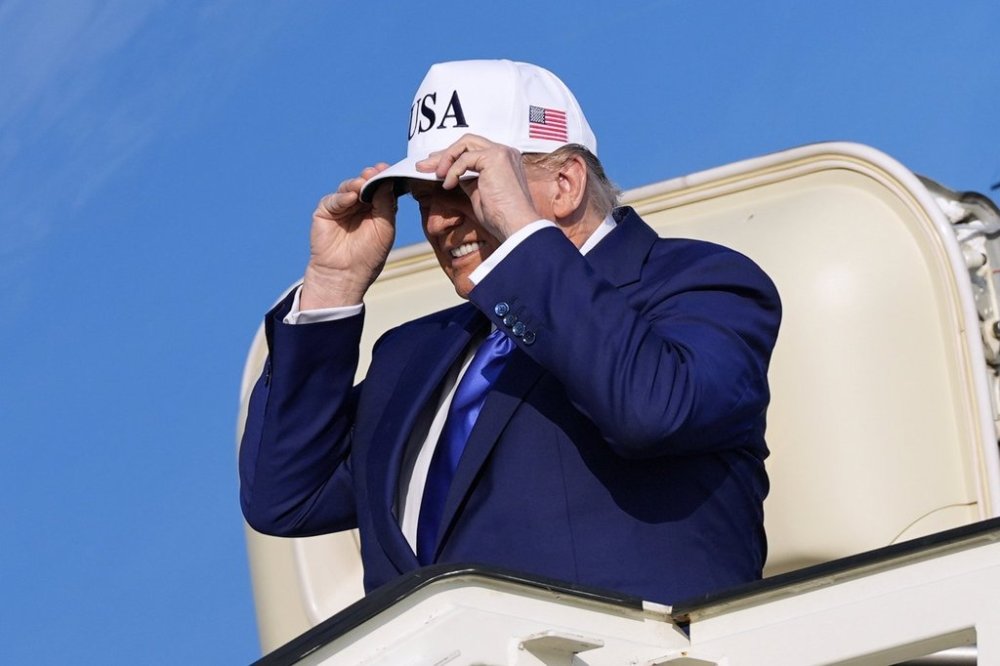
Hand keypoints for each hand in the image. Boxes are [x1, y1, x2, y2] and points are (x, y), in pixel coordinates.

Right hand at [300, 164, 396, 308]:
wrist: (346, 274)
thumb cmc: (368, 255)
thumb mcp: (384, 228)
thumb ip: (386, 204)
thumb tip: (387, 181)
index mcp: (376, 209)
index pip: (381, 188)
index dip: (385, 178)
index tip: (389, 169)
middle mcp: (359, 205)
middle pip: (365, 184)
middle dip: (371, 177)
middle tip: (377, 171)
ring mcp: (342, 207)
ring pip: (349, 188)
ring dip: (357, 184)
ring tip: (364, 182)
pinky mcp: (325, 211)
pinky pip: (334, 199)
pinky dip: (342, 197)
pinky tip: (351, 198)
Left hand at [415, 134, 540, 239]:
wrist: (516, 226)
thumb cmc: (500, 218)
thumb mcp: (479, 194)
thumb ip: (468, 180)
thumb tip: (448, 174)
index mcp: (504, 160)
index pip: (473, 149)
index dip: (452, 155)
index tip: (434, 166)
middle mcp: (505, 152)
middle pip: (467, 142)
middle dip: (443, 154)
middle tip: (423, 165)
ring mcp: (501, 153)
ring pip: (464, 144)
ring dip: (446, 159)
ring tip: (436, 176)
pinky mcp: (495, 157)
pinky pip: (464, 159)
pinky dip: (453, 171)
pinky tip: (449, 185)